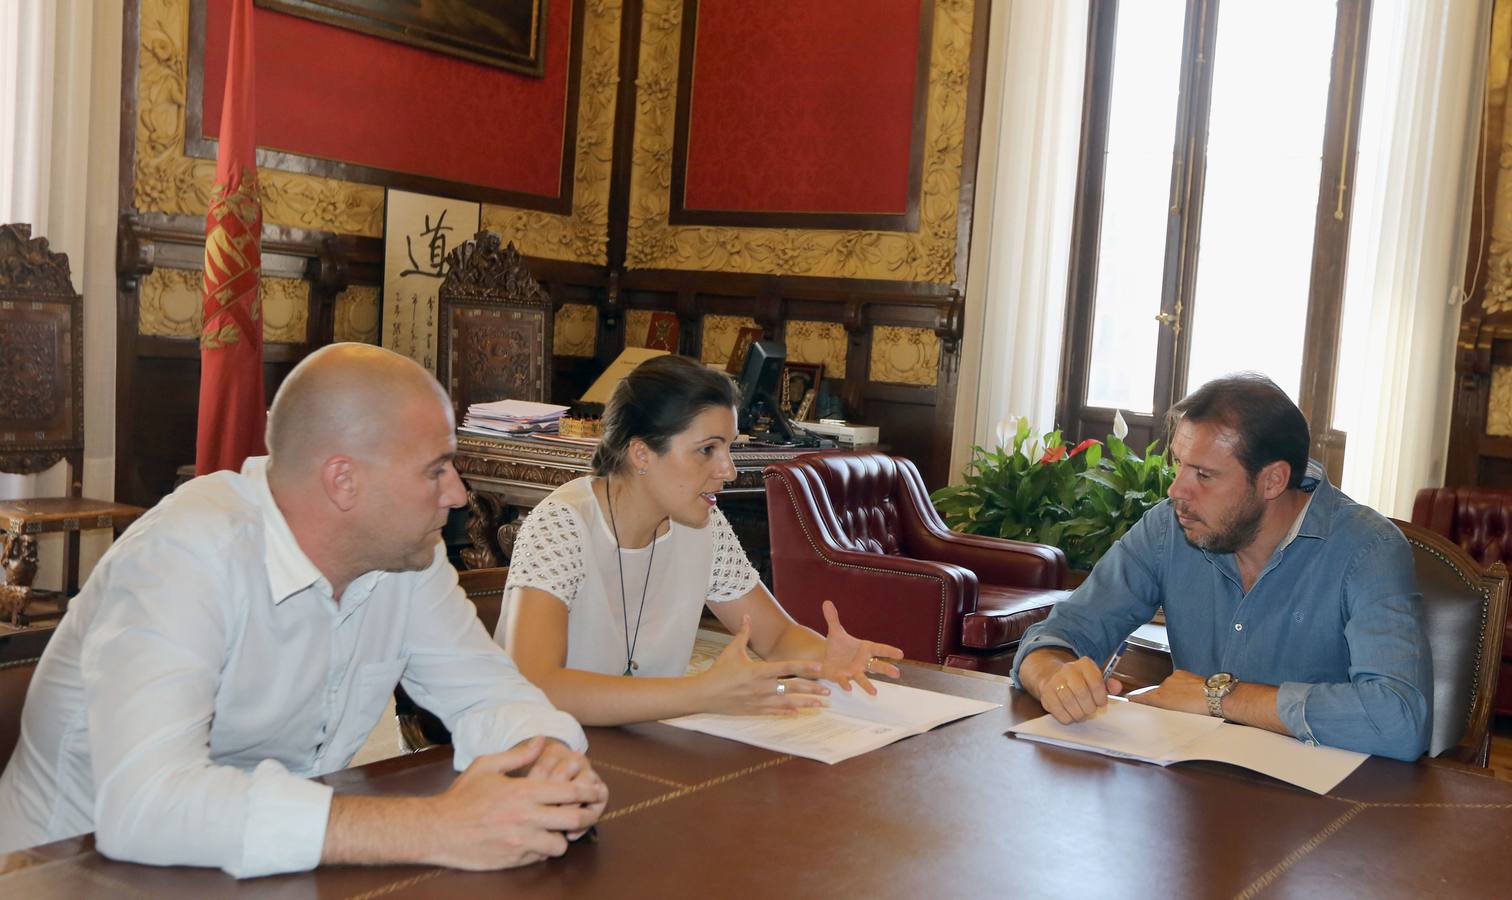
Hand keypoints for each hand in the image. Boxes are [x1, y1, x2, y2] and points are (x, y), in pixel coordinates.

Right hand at [425, 737, 606, 869]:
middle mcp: (525, 817)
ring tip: (559, 830)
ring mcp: (520, 841)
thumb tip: (542, 740)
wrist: (438, 830)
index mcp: (523, 791)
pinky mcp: (513, 859)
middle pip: (573, 818)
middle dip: (588, 816)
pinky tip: (538, 840)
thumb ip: (518, 754)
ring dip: (563, 836)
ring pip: (561, 843)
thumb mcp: (487, 766)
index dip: (588, 791)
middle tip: (591, 813)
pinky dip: (543, 849)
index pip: (569, 791)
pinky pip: (541, 856)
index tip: (596, 791)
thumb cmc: (462, 796)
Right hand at [700, 616, 828, 715]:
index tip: (820, 667)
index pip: (787, 667)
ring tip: (821, 705)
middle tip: (829, 691)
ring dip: (806, 703)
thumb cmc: (719, 671)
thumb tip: (747, 616)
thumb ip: (743, 633)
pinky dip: (787, 712)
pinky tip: (799, 713)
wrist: (705, 694)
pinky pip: (775, 711)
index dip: (805, 667)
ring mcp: (759, 700)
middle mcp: (762, 686)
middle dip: (812, 688)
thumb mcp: (731, 650)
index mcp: (759, 670)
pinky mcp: (754, 710)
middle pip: (792, 687)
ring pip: (788, 702)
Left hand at [818, 600, 903, 693]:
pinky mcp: (841, 677)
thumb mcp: (835, 631)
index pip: (879, 649)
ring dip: (868, 685)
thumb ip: (833, 618)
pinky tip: (848, 688)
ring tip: (874, 693)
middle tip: (897, 674)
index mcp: (864, 649)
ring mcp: (853, 671)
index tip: (901, 654)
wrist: (826, 658)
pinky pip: (844, 681)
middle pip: (876, 666)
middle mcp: (861, 662)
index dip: (890, 651)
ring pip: (862, 678)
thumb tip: (826, 602)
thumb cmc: (837, 646)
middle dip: (886, 669)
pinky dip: (846, 684)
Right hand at [1024, 651, 1122, 724]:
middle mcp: (1068, 669)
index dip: (1100, 697)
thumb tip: (1117, 688)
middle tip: (1091, 710)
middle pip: (1082, 694)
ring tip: (1081, 713)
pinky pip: (1059, 711)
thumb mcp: (1096, 678)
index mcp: (1084, 664)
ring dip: (1079, 713)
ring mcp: (1055, 681)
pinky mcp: (1046, 694)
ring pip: (1070, 703)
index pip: (1096, 682)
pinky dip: (1068, 717)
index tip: (1101, 703)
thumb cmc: (1080, 682)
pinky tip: (1070, 714)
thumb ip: (1109, 684)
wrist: (1053, 677)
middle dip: (1089, 707)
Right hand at [1128, 669, 1208, 715]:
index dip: (1135, 699)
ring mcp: (1171, 679)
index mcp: (1160, 698)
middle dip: (1157, 699)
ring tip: (1183, 701)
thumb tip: (1157, 710)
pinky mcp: (1180, 673)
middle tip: (1165, 707)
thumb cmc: (1200, 711)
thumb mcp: (1179, 717)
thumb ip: (1164, 712)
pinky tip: (1187, 691)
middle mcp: (1163, 687)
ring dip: (1170, 692)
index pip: (1142, 697)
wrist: (1217, 697)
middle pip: (1154, 692)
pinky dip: (1178, 685)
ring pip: (1165, 687)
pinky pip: (1174, 680)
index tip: (1129, 699)